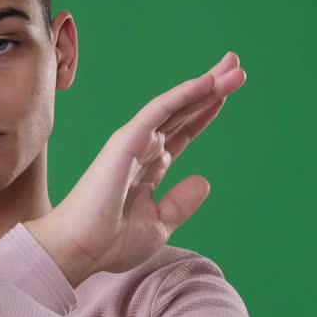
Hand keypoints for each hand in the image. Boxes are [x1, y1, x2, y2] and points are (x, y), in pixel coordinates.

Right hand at [27, 51, 245, 283]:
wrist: (80, 250)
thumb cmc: (110, 242)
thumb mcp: (159, 225)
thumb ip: (181, 203)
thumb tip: (205, 181)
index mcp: (150, 167)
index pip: (183, 130)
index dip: (205, 111)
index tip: (227, 93)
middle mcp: (143, 148)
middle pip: (184, 110)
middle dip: (211, 88)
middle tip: (236, 65)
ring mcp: (135, 141)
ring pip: (176, 105)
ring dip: (206, 85)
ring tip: (234, 66)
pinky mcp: (127, 140)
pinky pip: (160, 110)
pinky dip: (184, 95)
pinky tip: (207, 83)